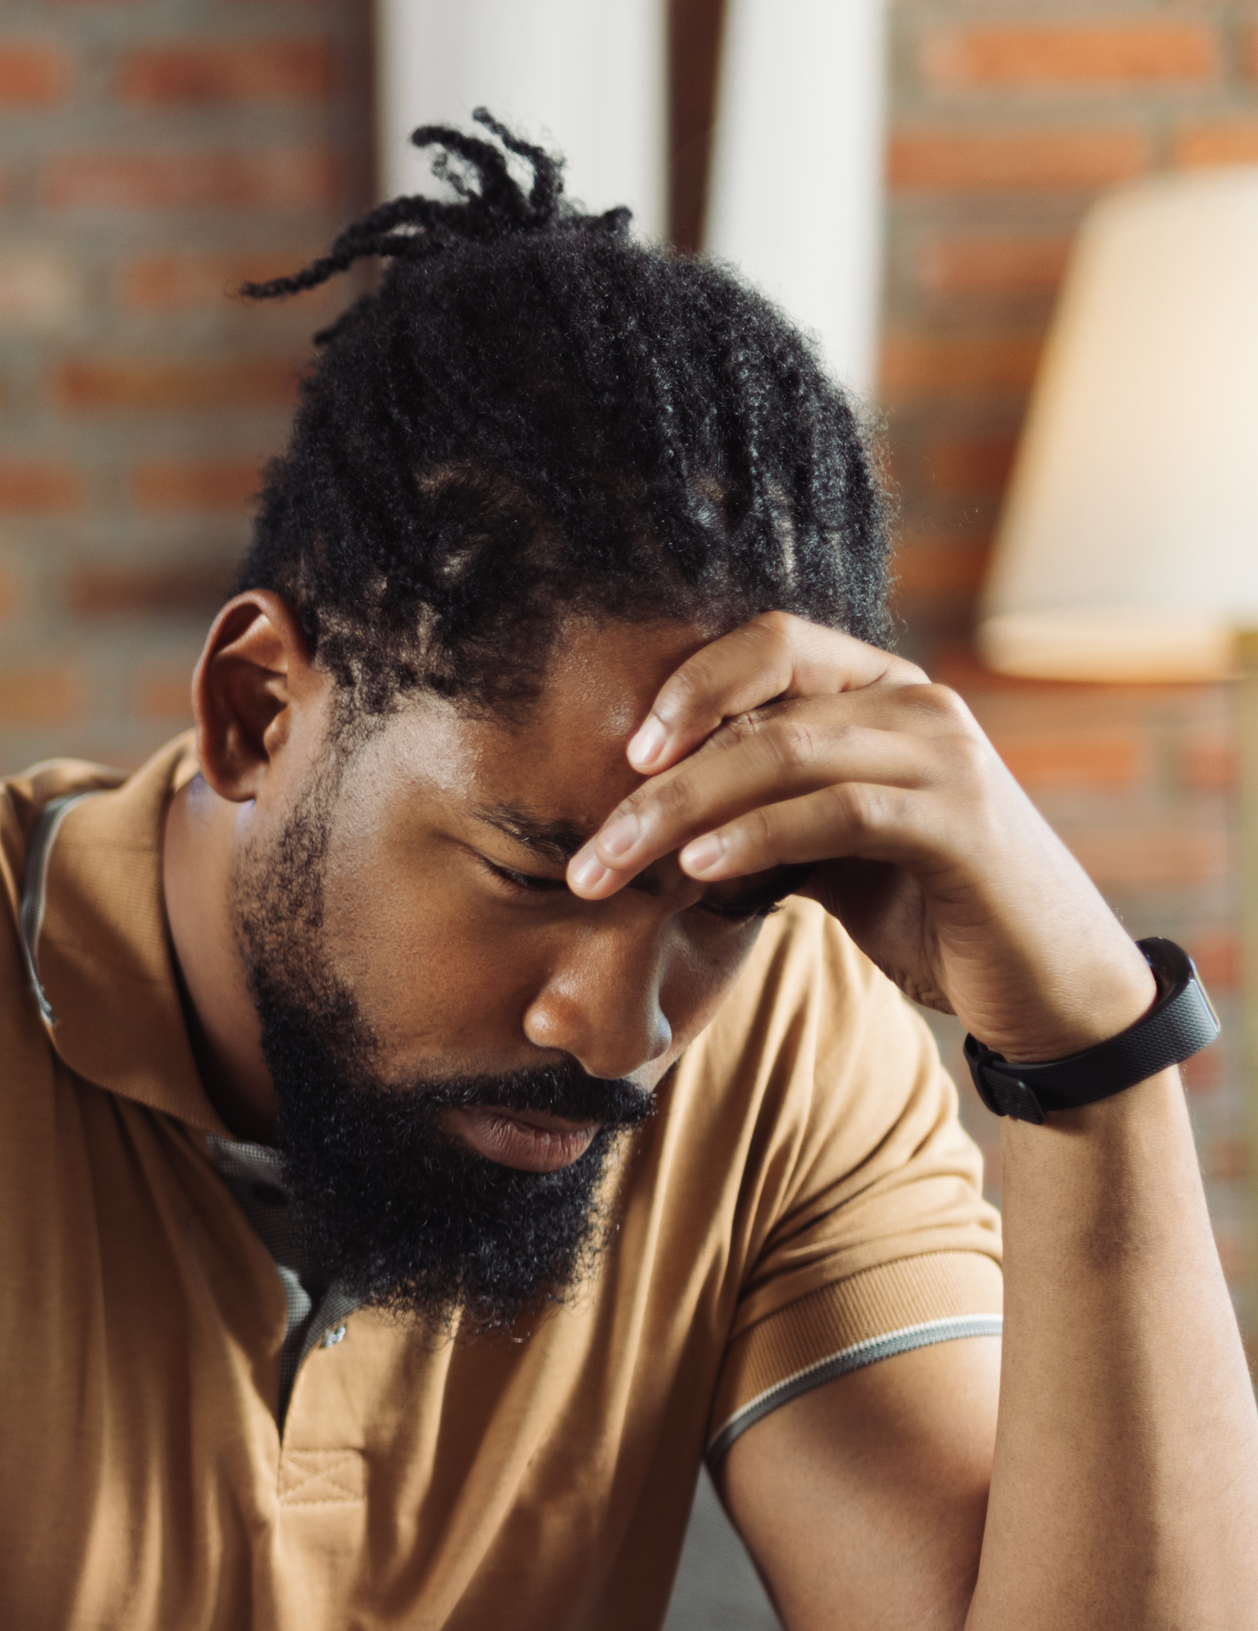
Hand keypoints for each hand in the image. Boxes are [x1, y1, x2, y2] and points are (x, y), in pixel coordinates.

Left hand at [569, 612, 1154, 1066]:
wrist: (1047, 986)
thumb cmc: (925, 913)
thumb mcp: (827, 851)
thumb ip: (762, 813)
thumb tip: (647, 820)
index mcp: (883, 696)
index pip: (772, 643)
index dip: (688, 686)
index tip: (619, 757)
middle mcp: (919, 707)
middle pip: (760, 708)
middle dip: (655, 782)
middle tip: (584, 855)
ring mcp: (947, 758)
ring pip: (784, 753)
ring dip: (680, 814)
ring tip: (611, 870)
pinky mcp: (962, 824)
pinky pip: (839, 811)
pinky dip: (758, 835)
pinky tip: (700, 869)